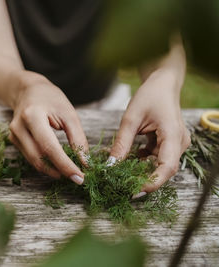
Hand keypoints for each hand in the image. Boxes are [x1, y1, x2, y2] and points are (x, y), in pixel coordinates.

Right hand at [8, 71, 87, 184]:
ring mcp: (13, 135)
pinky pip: (31, 158)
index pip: (49, 147)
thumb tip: (85, 162)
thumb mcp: (69, 113)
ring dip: (53, 170)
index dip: (65, 165)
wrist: (28, 90)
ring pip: (34, 162)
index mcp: (32, 116)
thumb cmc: (50, 98)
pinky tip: (58, 164)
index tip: (80, 177)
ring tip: (70, 171)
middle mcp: (18, 127)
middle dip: (60, 171)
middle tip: (78, 178)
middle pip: (39, 158)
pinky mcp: (14, 141)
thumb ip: (78, 138)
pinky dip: (46, 164)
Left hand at [110, 71, 190, 193]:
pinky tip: (132, 155)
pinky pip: (158, 158)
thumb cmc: (149, 95)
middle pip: (164, 170)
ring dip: (142, 169)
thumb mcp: (131, 118)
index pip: (167, 167)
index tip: (134, 190)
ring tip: (123, 170)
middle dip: (144, 179)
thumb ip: (122, 143)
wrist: (162, 83)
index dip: (152, 182)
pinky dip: (144, 160)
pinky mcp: (170, 143)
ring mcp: (176, 143)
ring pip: (160, 165)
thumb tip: (111, 166)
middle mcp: (179, 142)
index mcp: (173, 135)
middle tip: (123, 184)